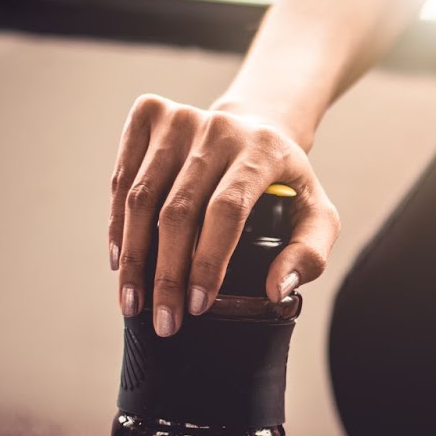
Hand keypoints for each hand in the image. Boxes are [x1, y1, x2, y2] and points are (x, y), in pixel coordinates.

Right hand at [108, 94, 339, 335]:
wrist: (256, 129)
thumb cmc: (286, 185)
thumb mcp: (317, 217)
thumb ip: (310, 255)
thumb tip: (275, 289)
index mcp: (263, 150)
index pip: (227, 209)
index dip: (208, 260)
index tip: (199, 305)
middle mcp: (220, 128)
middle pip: (179, 209)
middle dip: (168, 274)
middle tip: (165, 322)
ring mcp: (180, 117)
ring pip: (142, 196)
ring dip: (135, 257)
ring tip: (134, 303)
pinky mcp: (149, 114)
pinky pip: (122, 179)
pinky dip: (117, 225)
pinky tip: (121, 263)